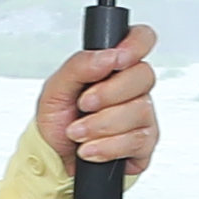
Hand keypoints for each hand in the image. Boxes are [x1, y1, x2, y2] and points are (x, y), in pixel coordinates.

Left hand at [40, 27, 159, 175]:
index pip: (141, 39)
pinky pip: (136, 140)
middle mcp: (132, 88)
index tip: (117, 59)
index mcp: (113, 67)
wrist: (54, 160)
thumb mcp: (55, 89)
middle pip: (143, 75)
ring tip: (79, 133)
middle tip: (84, 105)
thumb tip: (107, 56)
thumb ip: (79, 66)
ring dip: (100, 125)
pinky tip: (91, 148)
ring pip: (139, 110)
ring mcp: (142, 115)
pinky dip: (107, 146)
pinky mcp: (144, 144)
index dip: (135, 45)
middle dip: (108, 94)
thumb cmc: (58, 122)